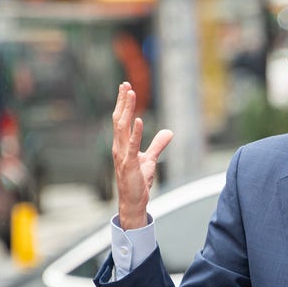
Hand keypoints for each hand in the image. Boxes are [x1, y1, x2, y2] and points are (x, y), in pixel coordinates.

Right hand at [112, 82, 172, 229]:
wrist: (134, 202)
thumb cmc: (139, 182)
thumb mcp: (150, 160)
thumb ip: (158, 144)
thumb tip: (169, 132)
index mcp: (122, 145)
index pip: (121, 120)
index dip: (123, 104)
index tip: (126, 87)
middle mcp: (118, 147)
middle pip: (119, 119)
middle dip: (122, 101)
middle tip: (125, 84)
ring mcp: (122, 155)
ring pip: (122, 128)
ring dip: (126, 109)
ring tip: (130, 93)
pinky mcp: (129, 165)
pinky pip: (132, 146)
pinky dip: (135, 132)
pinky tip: (138, 119)